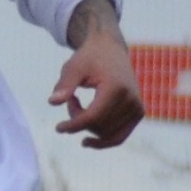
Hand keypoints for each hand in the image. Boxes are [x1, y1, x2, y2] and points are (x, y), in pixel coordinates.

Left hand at [52, 17, 146, 148]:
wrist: (111, 51)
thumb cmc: (89, 58)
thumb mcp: (73, 67)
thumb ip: (64, 85)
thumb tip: (53, 102)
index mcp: (117, 88)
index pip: (94, 117)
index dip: (74, 125)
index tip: (58, 128)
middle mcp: (131, 100)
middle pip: (99, 125)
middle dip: (78, 120)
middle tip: (70, 100)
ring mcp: (137, 108)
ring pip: (107, 133)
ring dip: (88, 126)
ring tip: (78, 106)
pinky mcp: (138, 114)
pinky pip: (119, 136)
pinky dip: (102, 139)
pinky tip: (88, 139)